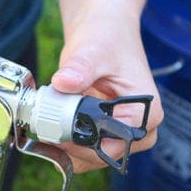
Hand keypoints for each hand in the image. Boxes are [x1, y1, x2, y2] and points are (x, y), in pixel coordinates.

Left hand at [49, 9, 163, 172]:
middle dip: (71, 146)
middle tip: (43, 127)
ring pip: (91, 158)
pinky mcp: (107, 134)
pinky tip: (50, 126)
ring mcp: (124, 134)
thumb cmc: (107, 38)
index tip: (53, 132)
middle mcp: (141, 128)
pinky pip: (85, 151)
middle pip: (103, 155)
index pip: (114, 143)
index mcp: (146, 112)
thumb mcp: (93, 50)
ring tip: (46, 122)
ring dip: (66, 146)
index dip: (82, 143)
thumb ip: (80, 68)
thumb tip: (63, 82)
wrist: (104, 32)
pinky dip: (66, 143)